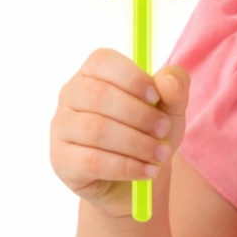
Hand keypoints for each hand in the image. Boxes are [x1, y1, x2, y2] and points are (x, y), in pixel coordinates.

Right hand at [50, 49, 190, 218]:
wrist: (136, 175)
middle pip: (98, 96)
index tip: (156, 97)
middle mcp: (70, 95)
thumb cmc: (150, 130)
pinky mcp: (61, 160)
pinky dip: (126, 166)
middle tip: (163, 130)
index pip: (102, 62)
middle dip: (139, 115)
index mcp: (93, 72)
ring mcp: (61, 128)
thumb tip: (166, 81)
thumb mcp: (171, 105)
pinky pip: (92, 161)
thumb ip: (175, 85)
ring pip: (95, 130)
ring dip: (136, 143)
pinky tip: (146, 170)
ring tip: (161, 154)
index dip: (132, 78)